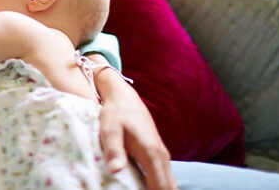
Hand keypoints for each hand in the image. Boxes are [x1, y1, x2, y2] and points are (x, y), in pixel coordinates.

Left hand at [90, 57, 177, 189]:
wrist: (123, 98)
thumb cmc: (115, 114)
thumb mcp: (109, 130)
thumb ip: (113, 150)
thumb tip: (115, 171)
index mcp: (152, 154)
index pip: (162, 187)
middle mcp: (161, 157)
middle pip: (169, 188)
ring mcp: (161, 156)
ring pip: (168, 183)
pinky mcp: (157, 155)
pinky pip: (163, 177)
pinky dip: (159, 187)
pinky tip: (146, 189)